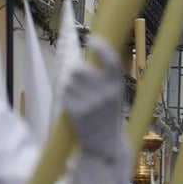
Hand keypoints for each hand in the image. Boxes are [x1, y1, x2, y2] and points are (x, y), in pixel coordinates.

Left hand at [63, 36, 125, 158]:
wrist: (105, 143)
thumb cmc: (107, 115)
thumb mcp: (114, 95)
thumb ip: (104, 78)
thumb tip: (84, 59)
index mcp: (117, 86)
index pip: (112, 61)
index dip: (102, 48)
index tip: (92, 40)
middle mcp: (107, 93)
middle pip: (80, 70)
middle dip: (75, 73)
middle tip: (79, 81)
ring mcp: (93, 103)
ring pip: (69, 82)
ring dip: (69, 86)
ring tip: (77, 96)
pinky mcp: (79, 112)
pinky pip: (64, 95)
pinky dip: (65, 97)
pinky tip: (73, 105)